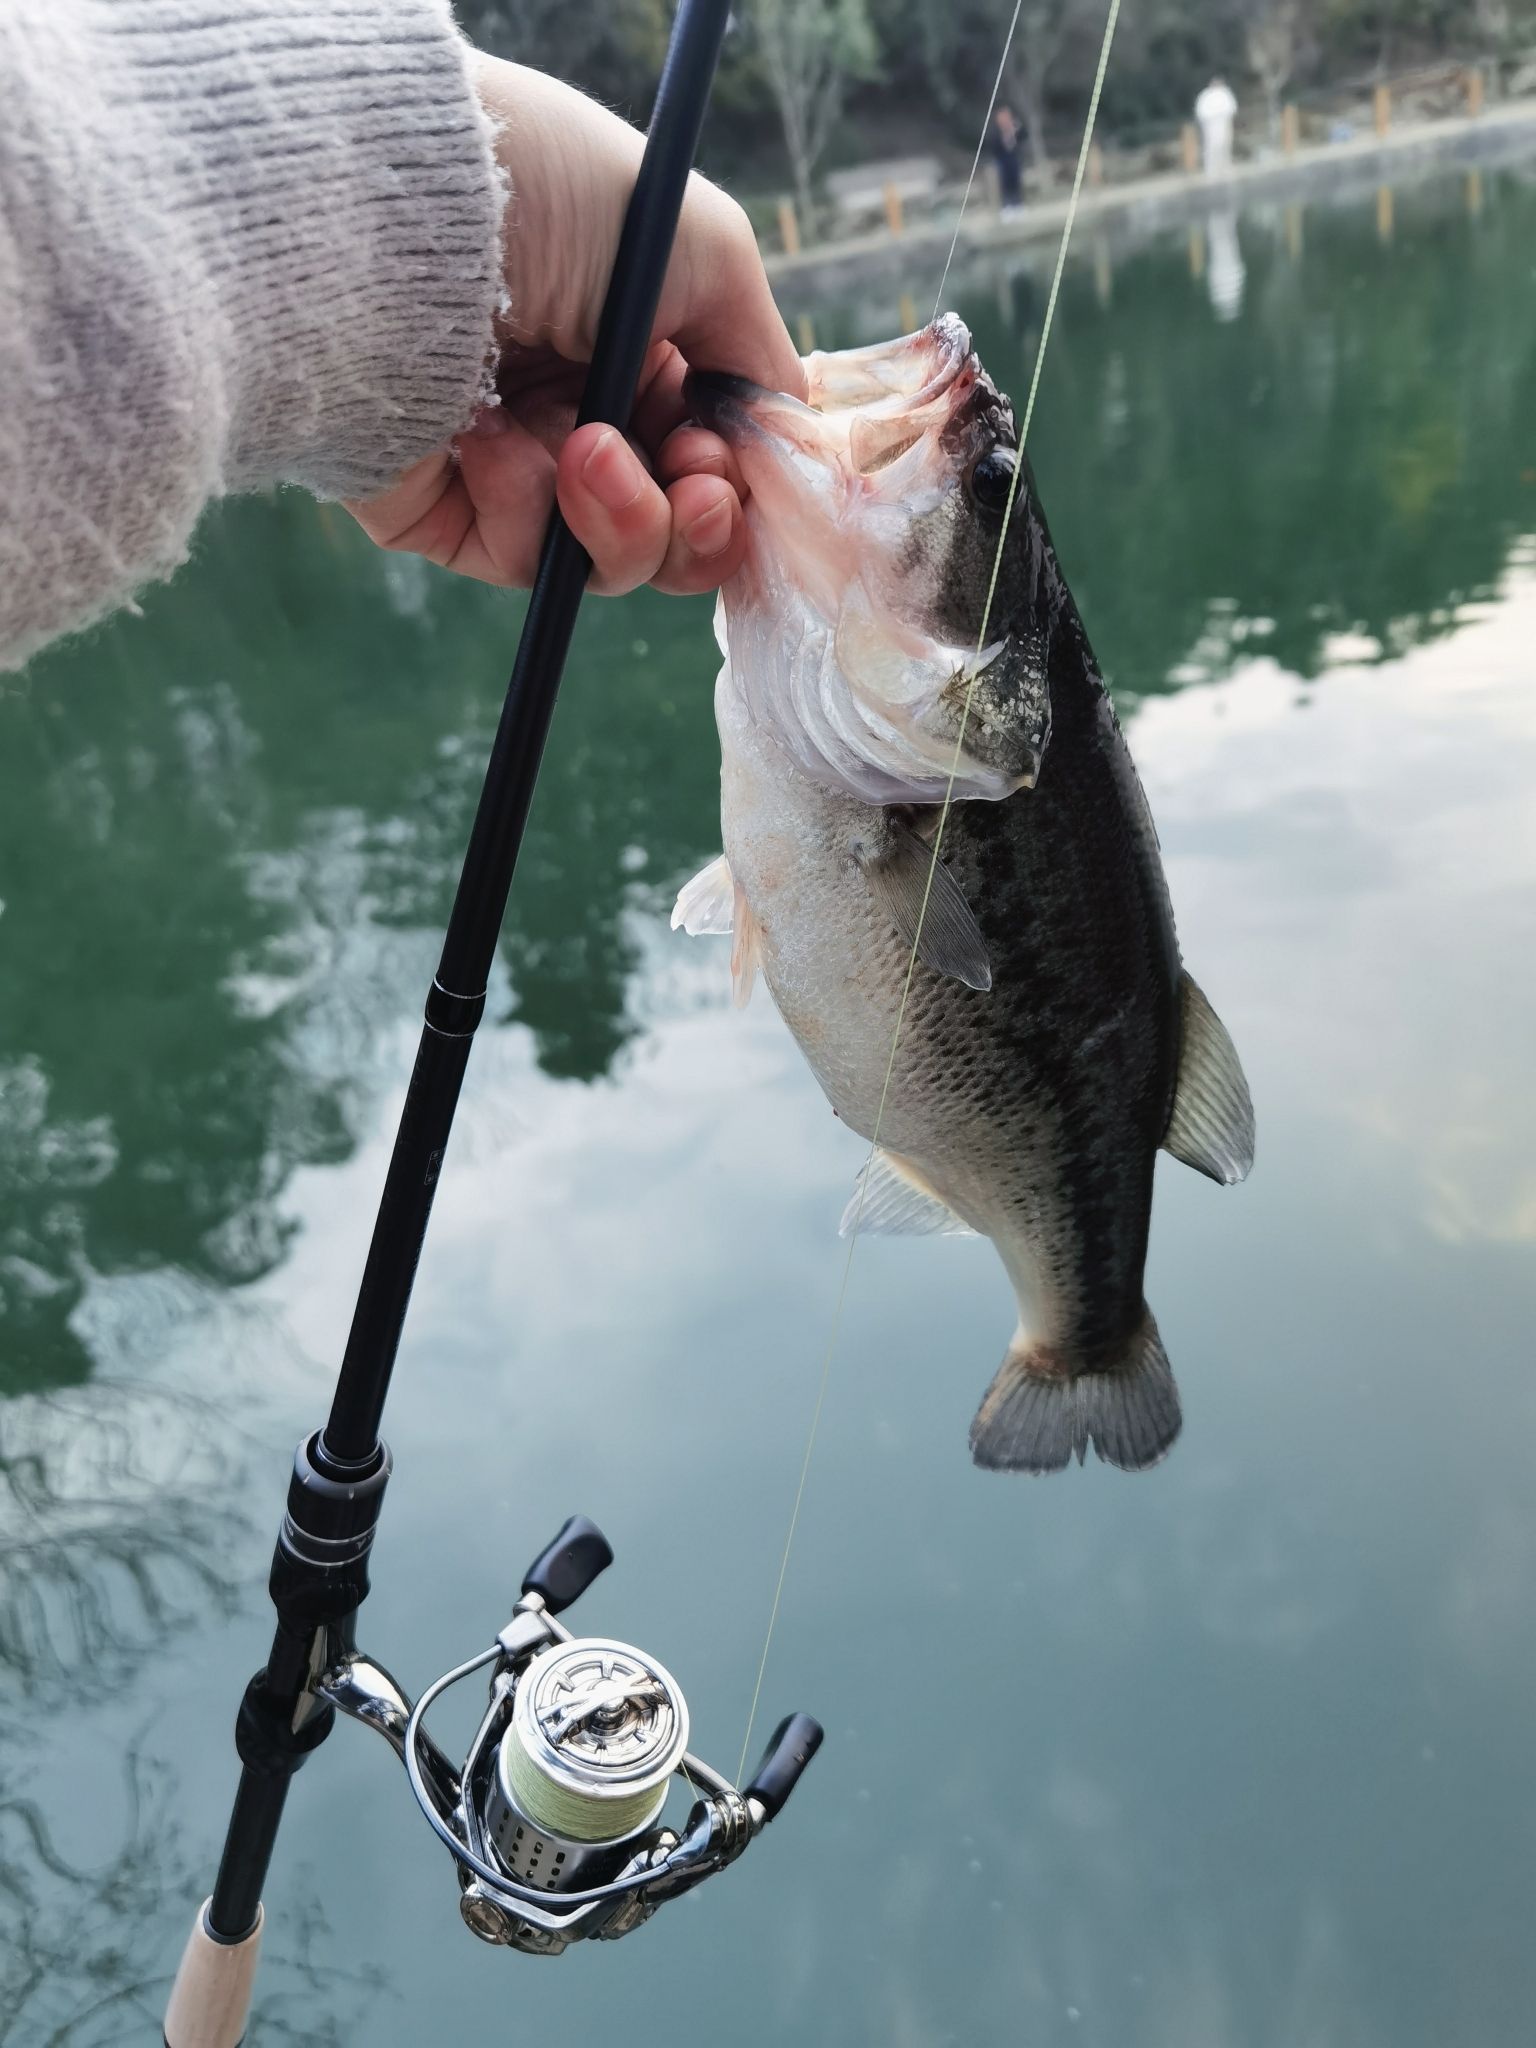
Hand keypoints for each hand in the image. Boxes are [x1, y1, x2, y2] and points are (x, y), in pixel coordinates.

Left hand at [346, 59, 805, 596]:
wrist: (395, 216)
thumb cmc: (548, 199)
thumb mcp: (699, 246)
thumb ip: (761, 354)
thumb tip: (788, 443)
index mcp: (635, 349)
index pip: (712, 459)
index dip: (736, 480)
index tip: (725, 458)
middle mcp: (576, 409)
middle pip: (676, 532)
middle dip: (699, 524)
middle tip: (689, 481)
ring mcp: (511, 469)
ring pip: (611, 564)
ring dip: (625, 521)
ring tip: (585, 450)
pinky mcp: (445, 515)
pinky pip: (524, 561)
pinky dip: (527, 510)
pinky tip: (491, 438)